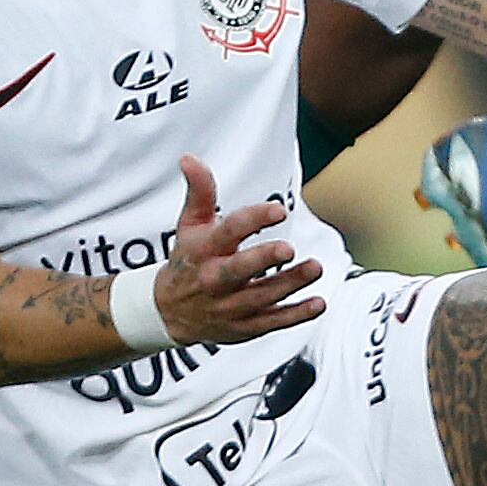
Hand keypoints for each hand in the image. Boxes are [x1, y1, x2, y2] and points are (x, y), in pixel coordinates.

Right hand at [153, 155, 323, 346]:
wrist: (168, 312)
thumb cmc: (188, 260)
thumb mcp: (189, 225)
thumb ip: (199, 191)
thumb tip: (190, 158)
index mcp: (203, 250)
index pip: (227, 232)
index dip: (253, 219)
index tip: (278, 210)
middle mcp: (215, 279)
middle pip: (239, 270)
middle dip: (264, 260)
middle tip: (289, 249)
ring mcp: (230, 306)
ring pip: (262, 297)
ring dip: (291, 284)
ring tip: (315, 268)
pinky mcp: (243, 327)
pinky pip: (272, 322)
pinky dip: (296, 316)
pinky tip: (318, 304)